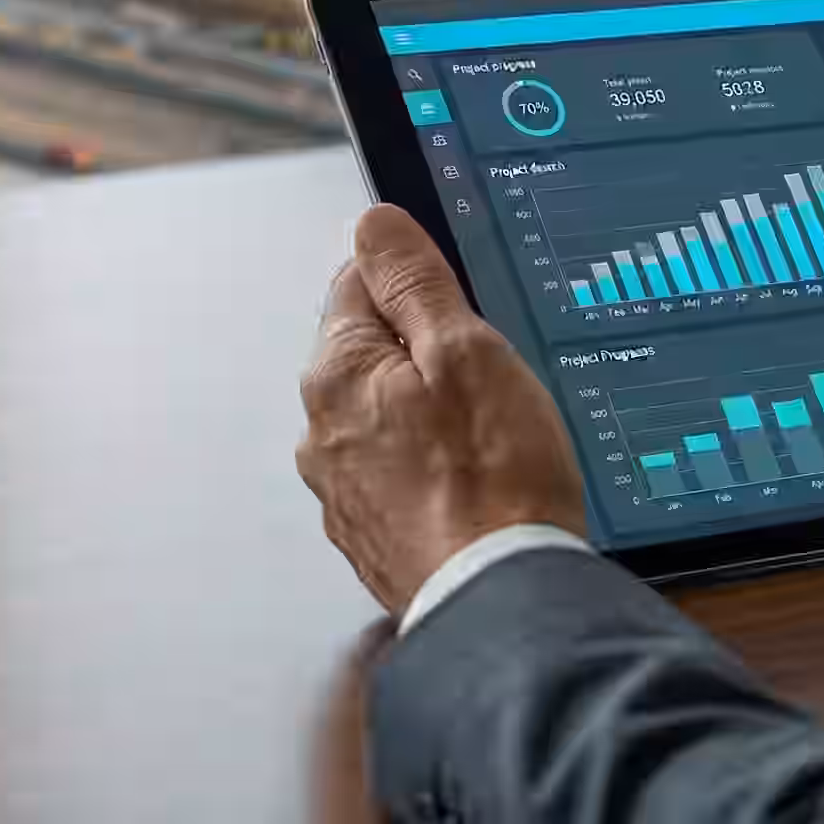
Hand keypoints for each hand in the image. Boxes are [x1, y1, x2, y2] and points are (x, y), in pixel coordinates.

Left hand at [297, 205, 586, 618]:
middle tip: (491, 381)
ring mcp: (343, 490)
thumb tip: (374, 223)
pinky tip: (480, 484)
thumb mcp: (465, 348)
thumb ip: (413, 280)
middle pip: (376, 351)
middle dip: (432, 353)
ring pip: (391, 414)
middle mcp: (321, 432)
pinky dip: (437, 469)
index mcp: (334, 374)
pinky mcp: (373, 535)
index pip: (360, 280)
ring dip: (434, 415)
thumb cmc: (493, 480)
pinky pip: (402, 472)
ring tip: (493, 440)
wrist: (502, 600)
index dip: (423, 284)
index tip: (466, 309)